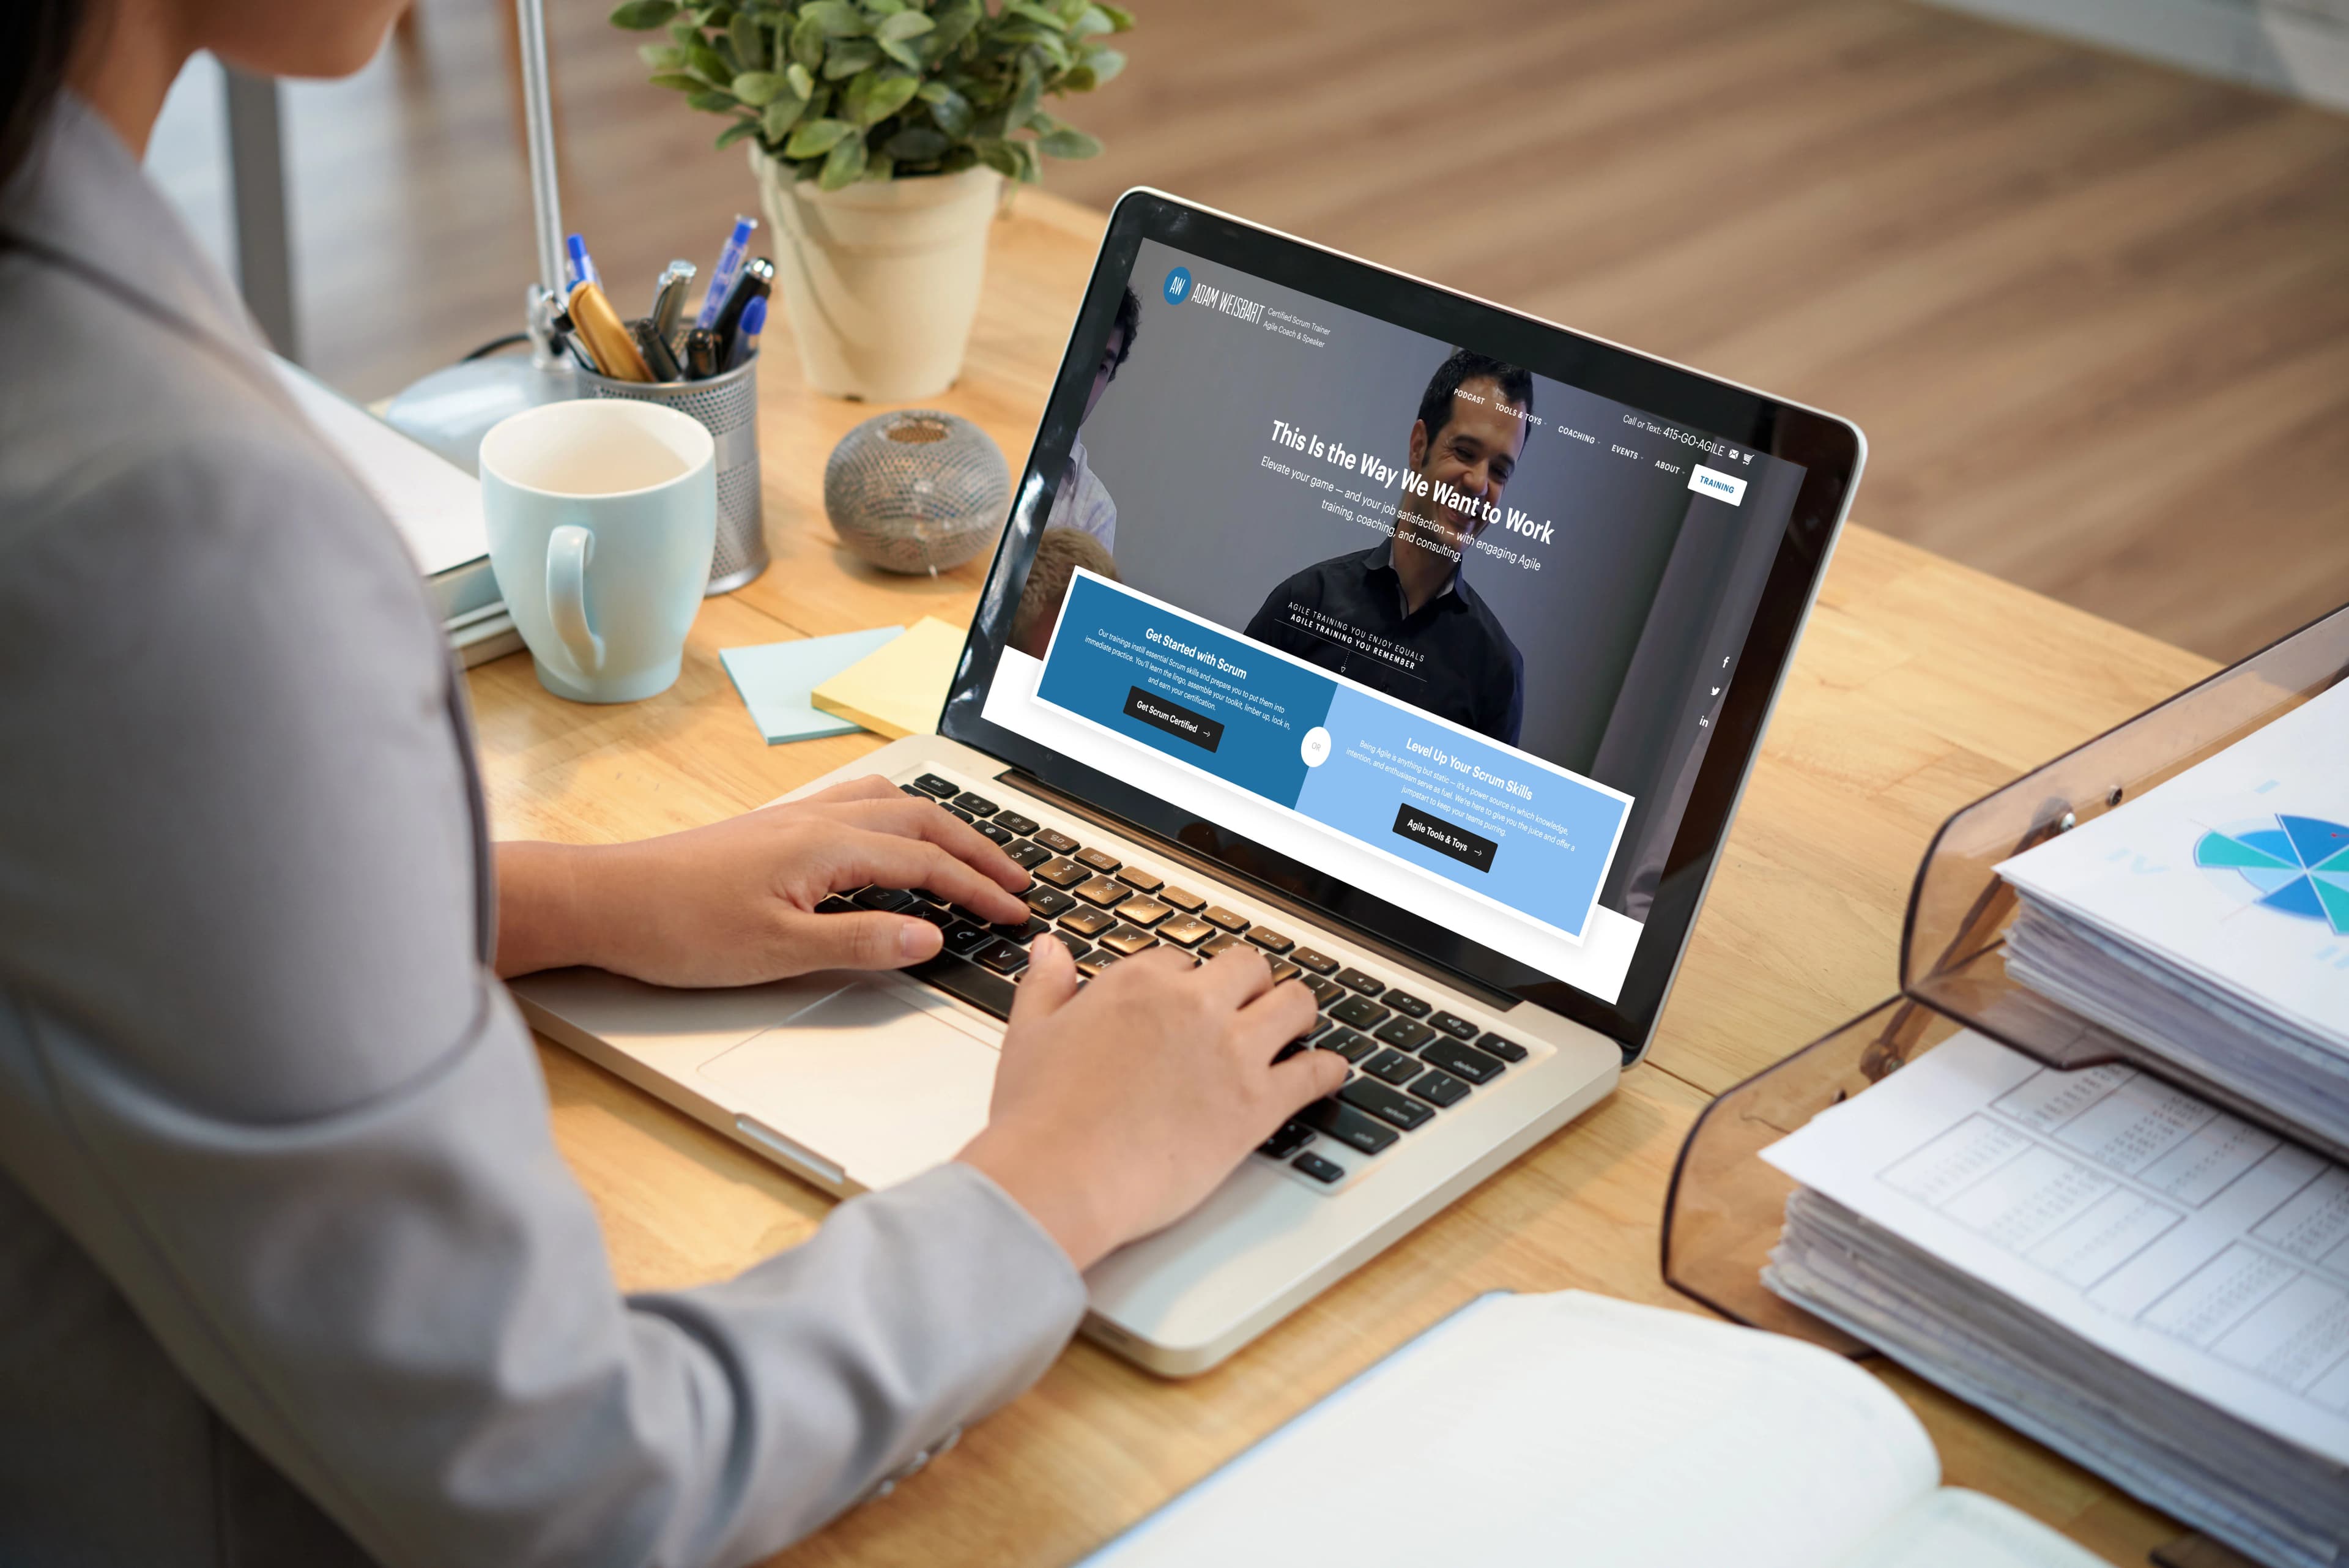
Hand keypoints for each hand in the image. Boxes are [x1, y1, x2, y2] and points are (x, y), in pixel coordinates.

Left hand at [494, 777, 1032, 985]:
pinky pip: (857, 804)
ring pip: (889, 803)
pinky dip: (897, 815)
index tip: (1015, 912)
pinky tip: (892, 834)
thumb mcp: (777, 951)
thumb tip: (931, 935)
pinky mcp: (773, 827)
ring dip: (939, 824)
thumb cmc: (678, 927)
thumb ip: (860, 941)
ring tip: (971, 850)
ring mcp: (794, 818)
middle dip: (976, 848)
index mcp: (826, 846)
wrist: (606, 902)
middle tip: (1016, 879)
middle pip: (919, 819)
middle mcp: (816, 819)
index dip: (978, 888)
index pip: (926, 862)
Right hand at [958, 940, 1344, 1270]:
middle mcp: (1192, 1006)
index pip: (1181, 962)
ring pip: (1294, 1004)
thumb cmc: (1039, 1117)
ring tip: (1296, 1026)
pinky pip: (1314, 1072)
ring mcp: (1231, 1052)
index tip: (1186, 1003)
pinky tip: (1328, 1073)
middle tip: (1249, 1006)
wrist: (1060, 1177)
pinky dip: (1328, 1070)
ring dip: (1297, 1011)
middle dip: (1250, 985)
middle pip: (1248, 968)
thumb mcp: (1029, 1035)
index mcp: (1137, 983)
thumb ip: (1046, 986)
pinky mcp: (1257, 1103)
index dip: (1186, 983)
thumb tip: (1051, 949)